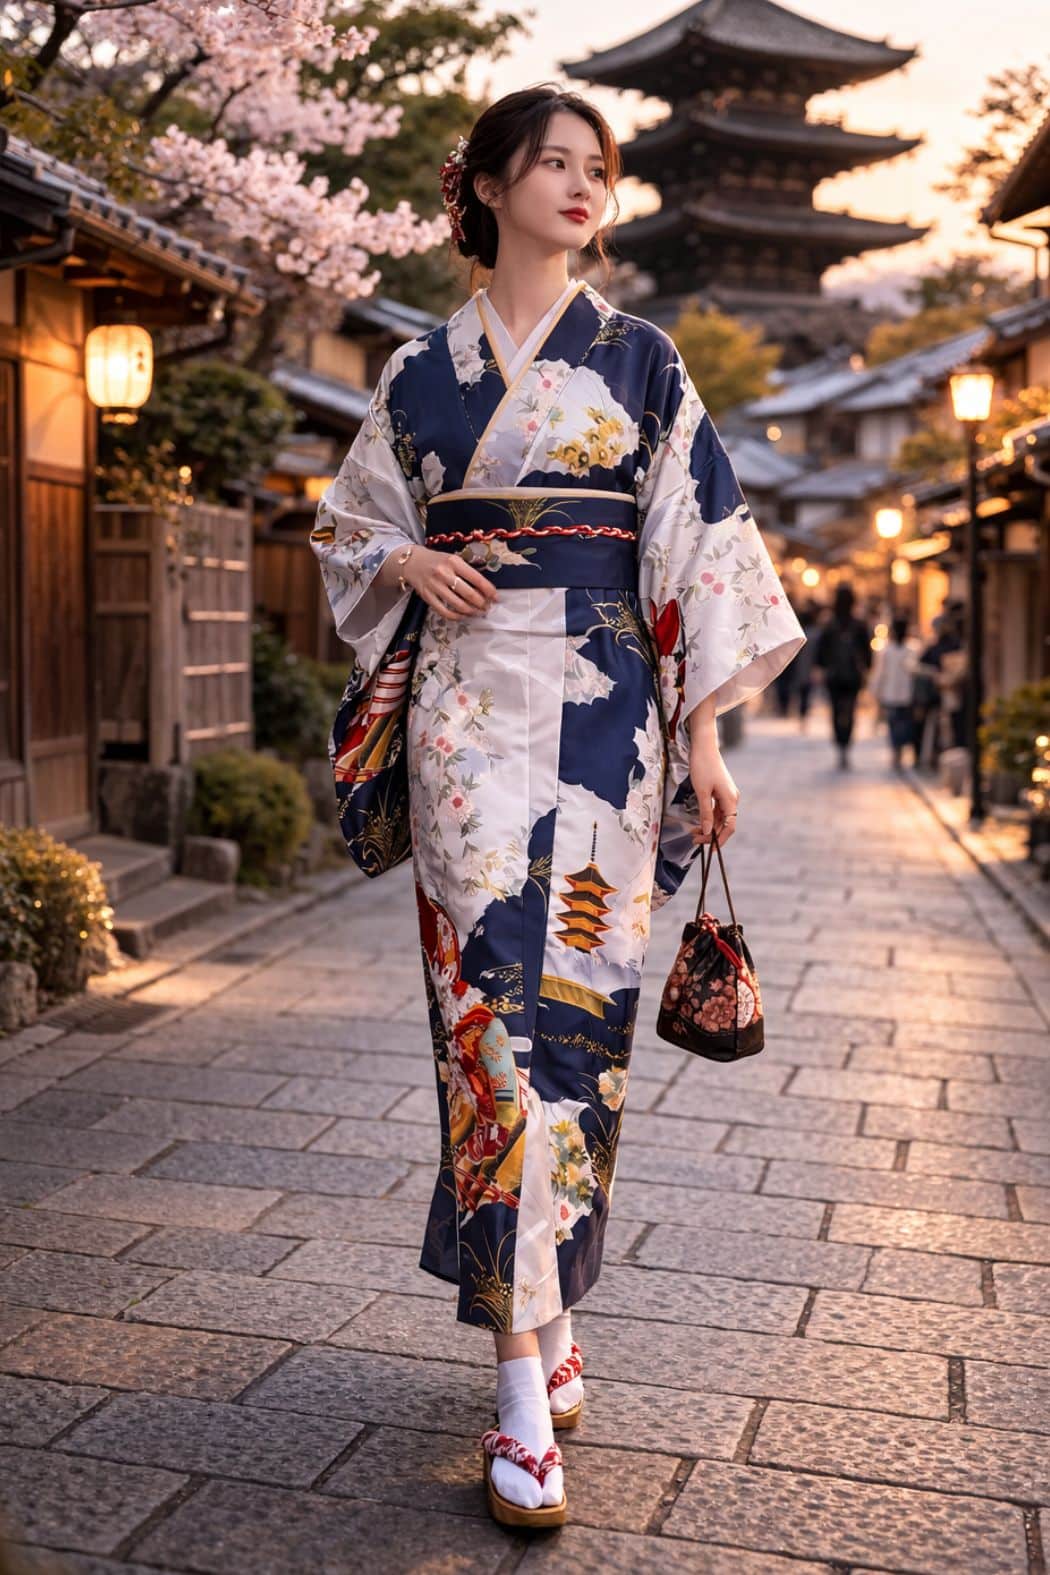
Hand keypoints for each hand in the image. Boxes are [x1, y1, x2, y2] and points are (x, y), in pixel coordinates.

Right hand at [400, 546, 497, 620]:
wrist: (412, 562)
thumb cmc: (437, 561)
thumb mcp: (453, 560)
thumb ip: (467, 572)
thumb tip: (485, 590)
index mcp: (453, 562)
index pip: (476, 578)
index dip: (489, 590)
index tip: (496, 597)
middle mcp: (444, 573)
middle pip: (469, 594)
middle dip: (481, 603)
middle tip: (487, 607)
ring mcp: (434, 586)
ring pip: (458, 605)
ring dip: (471, 611)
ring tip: (477, 612)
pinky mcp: (427, 596)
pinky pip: (444, 612)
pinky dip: (456, 616)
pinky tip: (463, 616)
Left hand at [688, 733, 739, 847]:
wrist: (703, 746)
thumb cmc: (702, 766)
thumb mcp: (702, 792)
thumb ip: (705, 813)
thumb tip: (708, 831)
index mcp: (730, 800)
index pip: (729, 826)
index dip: (719, 839)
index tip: (707, 846)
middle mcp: (732, 798)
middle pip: (725, 823)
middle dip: (711, 833)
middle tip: (694, 840)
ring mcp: (727, 794)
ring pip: (720, 817)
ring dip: (709, 826)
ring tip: (694, 832)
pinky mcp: (721, 791)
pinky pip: (717, 809)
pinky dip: (709, 817)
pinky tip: (699, 821)